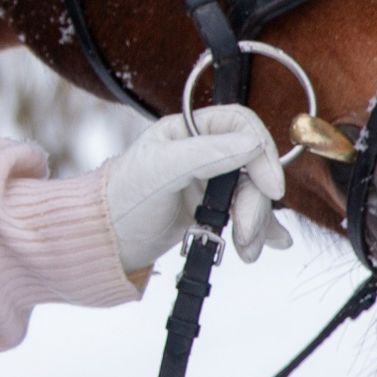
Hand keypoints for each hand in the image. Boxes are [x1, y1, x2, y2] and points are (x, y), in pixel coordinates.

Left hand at [103, 106, 291, 271]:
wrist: (105, 243)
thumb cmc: (122, 200)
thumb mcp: (160, 170)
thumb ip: (206, 154)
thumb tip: (253, 144)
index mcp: (188, 130)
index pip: (241, 126)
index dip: (262, 152)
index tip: (271, 187)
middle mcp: (202, 151)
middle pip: (252, 166)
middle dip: (255, 201)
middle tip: (244, 231)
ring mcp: (209, 181)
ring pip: (252, 193)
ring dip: (255, 223)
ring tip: (245, 250)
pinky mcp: (211, 209)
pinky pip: (246, 214)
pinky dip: (260, 230)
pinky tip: (265, 244)